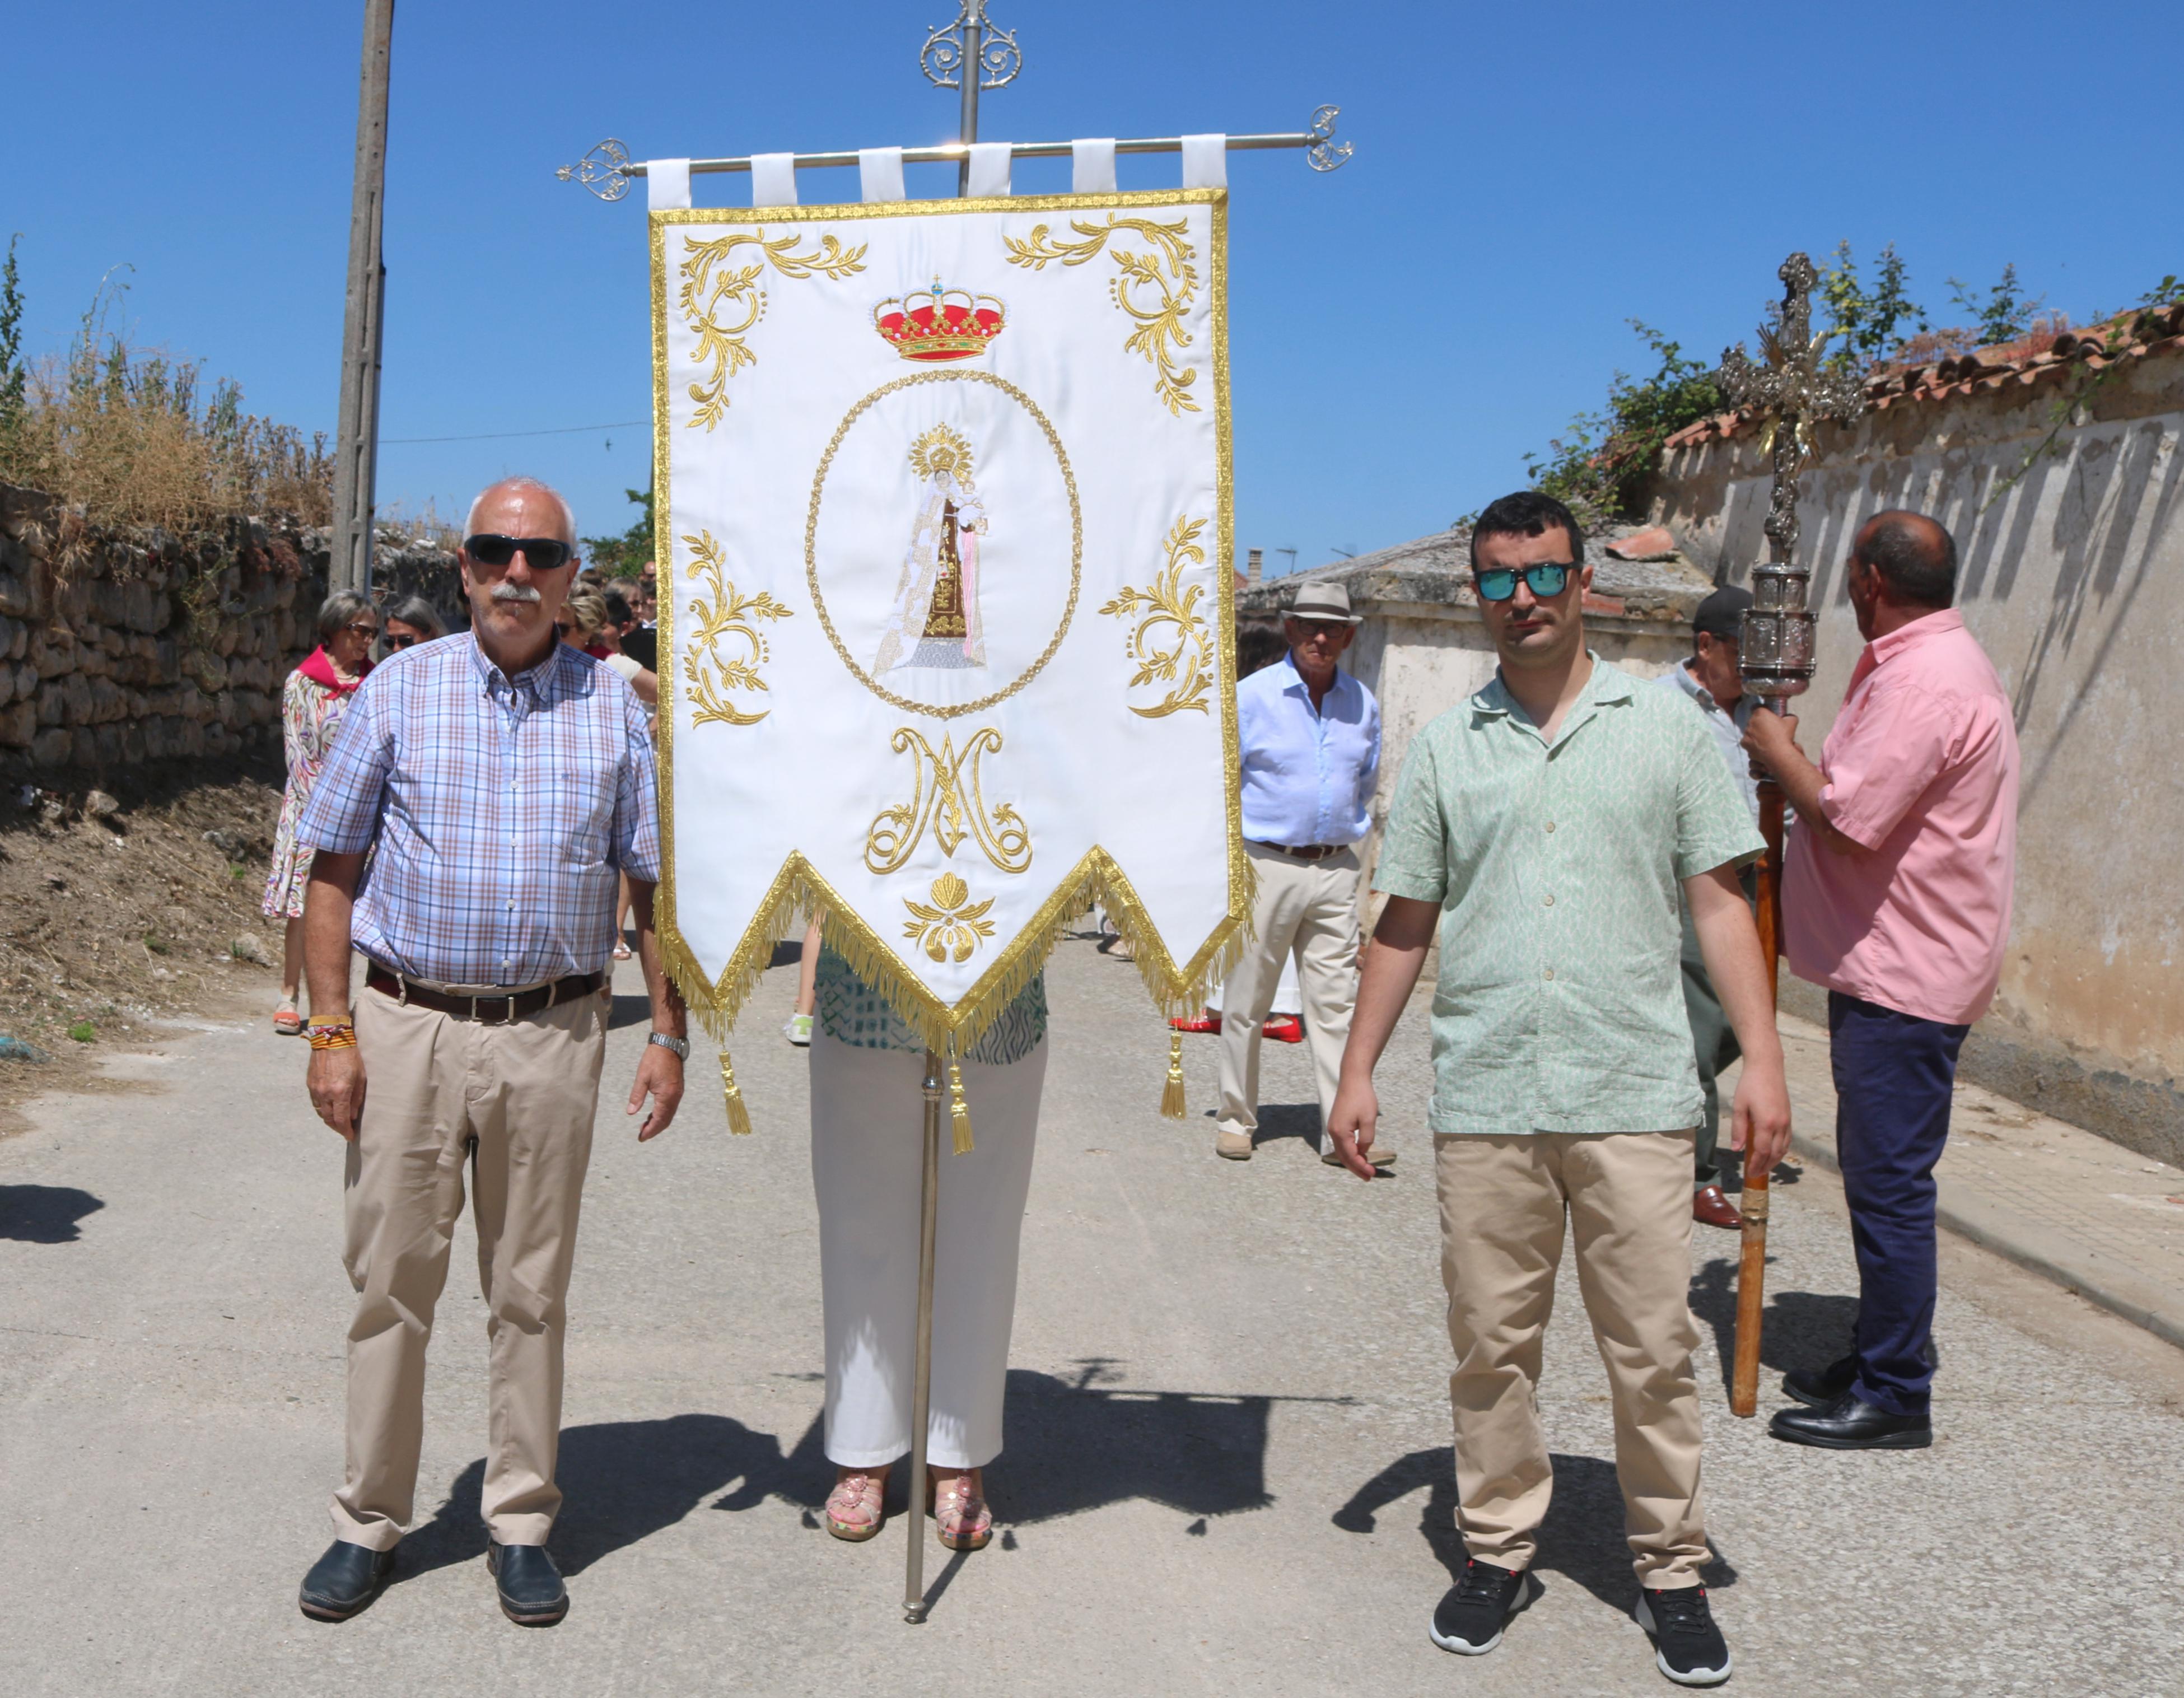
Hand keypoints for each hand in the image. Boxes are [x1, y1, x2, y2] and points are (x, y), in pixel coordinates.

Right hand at [308, 1046, 366, 1141]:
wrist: (330, 1039)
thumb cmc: (350, 1056)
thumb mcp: (360, 1077)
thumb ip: (356, 1099)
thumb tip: (352, 1116)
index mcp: (340, 1092)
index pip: (341, 1120)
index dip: (346, 1131)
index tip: (350, 1137)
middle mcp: (325, 1093)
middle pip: (329, 1120)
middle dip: (337, 1128)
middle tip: (345, 1131)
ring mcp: (315, 1089)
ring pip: (320, 1113)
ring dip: (329, 1120)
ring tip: (338, 1122)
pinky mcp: (310, 1084)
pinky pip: (315, 1103)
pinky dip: (322, 1110)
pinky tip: (329, 1109)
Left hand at [628, 1040, 684, 1140]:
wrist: (669, 1044)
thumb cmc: (654, 1059)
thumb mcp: (642, 1077)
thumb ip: (637, 1096)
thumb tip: (631, 1112)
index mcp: (667, 1096)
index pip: (659, 1120)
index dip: (650, 1130)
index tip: (641, 1138)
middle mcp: (675, 1097)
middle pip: (666, 1120)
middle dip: (654, 1129)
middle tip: (642, 1135)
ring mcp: (678, 1093)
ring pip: (669, 1115)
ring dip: (658, 1123)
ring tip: (645, 1127)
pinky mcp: (677, 1089)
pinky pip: (670, 1108)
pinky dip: (662, 1115)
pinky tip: (653, 1114)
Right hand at [1324, 1073, 1381, 1180]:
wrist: (1353, 1079)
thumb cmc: (1362, 1097)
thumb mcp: (1368, 1119)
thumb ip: (1366, 1139)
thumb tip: (1363, 1151)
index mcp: (1340, 1132)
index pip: (1350, 1156)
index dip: (1361, 1167)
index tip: (1372, 1173)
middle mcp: (1333, 1132)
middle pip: (1344, 1157)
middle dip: (1356, 1168)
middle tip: (1369, 1177)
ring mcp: (1333, 1127)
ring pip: (1342, 1151)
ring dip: (1353, 1161)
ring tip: (1365, 1168)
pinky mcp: (1336, 1123)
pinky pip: (1342, 1143)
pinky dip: (1350, 1151)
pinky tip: (1360, 1153)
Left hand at [1727, 1056, 1791, 1174]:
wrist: (1767, 1068)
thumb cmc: (1749, 1085)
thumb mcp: (1739, 1106)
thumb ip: (1738, 1129)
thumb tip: (1737, 1149)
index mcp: (1766, 1123)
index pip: (1762, 1151)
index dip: (1756, 1164)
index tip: (1750, 1173)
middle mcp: (1780, 1125)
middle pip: (1775, 1153)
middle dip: (1766, 1166)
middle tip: (1757, 1174)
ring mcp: (1787, 1121)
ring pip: (1784, 1148)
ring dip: (1775, 1160)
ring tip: (1765, 1167)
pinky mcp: (1789, 1117)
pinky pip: (1787, 1139)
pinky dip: (1781, 1149)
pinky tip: (1774, 1152)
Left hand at [1740, 708, 1799, 774]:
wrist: (1777, 754)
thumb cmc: (1784, 736)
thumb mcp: (1791, 722)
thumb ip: (1789, 716)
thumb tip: (1789, 717)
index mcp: (1760, 713)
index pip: (1758, 708)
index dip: (1764, 712)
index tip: (1768, 717)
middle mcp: (1750, 721)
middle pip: (1754, 721)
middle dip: (1759, 724)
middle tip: (1768, 730)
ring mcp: (1746, 733)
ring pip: (1750, 732)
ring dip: (1755, 735)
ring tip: (1765, 740)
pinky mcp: (1744, 743)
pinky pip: (1748, 742)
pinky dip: (1752, 744)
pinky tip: (1761, 747)